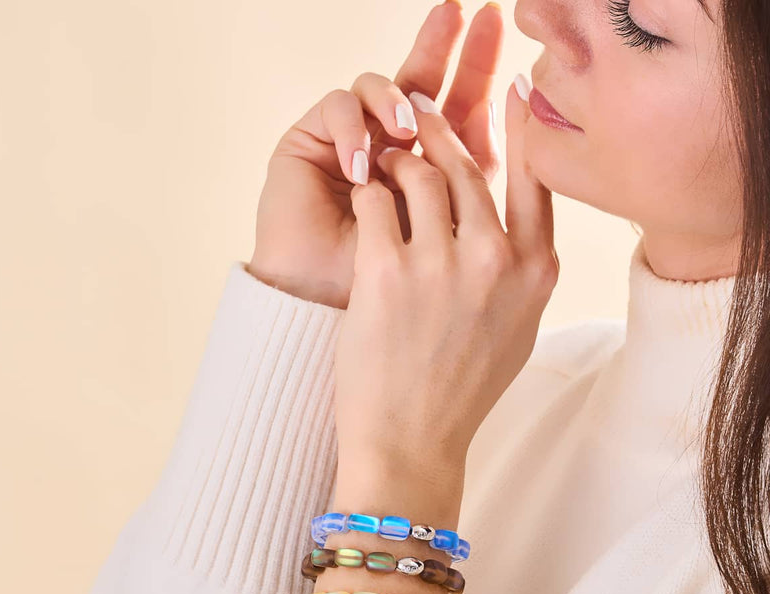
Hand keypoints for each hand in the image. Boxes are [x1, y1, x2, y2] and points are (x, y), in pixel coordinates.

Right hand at [247, 1, 503, 309]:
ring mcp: (351, 144)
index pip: (461, 117)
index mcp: (429, 177)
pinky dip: (354, 128)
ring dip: (398, 101)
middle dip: (448, 47)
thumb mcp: (450, 246)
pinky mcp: (310, 143)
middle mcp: (392, 152)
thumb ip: (482, 198)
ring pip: (382, 88)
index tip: (507, 45)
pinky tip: (360, 166)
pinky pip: (339, 106)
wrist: (323, 321)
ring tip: (405, 133)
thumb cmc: (390, 303)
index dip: (483, 78)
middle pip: (424, 84)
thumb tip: (524, 138)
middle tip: (471, 13)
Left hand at [333, 79, 558, 472]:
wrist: (412, 444)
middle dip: (437, 137)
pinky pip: (375, 200)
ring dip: (397, 162)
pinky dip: (367, 192)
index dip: (519, 129)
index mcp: (537, 272)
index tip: (509, 93)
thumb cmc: (460, 391)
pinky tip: (362, 198)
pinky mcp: (387, 272)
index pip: (536, 176)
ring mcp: (442, 264)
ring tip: (383, 166)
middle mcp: (497, 260)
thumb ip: (523, 273)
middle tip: (416, 122)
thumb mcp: (516, 330)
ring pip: (419, 174)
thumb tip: (513, 224)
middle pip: (467, 168)